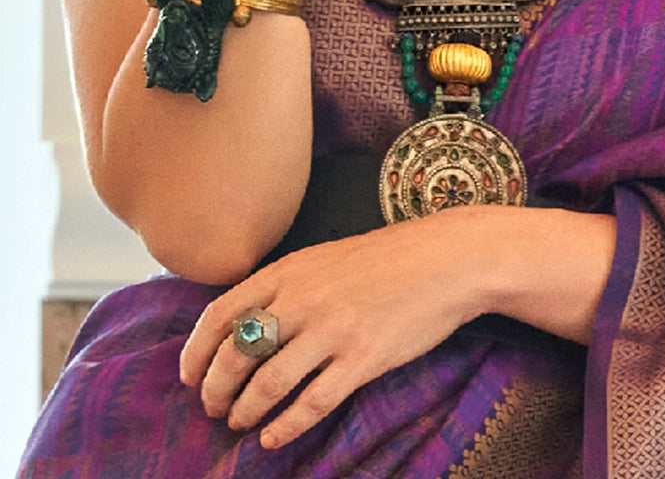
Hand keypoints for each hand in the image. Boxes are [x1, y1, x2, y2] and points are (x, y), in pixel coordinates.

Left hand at [178, 215, 481, 449]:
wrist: (446, 259)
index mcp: (290, 269)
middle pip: (237, 354)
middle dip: (215, 388)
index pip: (221, 313)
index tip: (188, 376)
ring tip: (240, 423)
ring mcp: (332, 330)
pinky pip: (310, 403)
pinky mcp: (362, 359)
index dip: (196, 351)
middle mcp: (303, 298)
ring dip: (246, 410)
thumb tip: (247, 324)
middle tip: (213, 407)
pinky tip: (274, 437)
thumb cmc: (388, 259)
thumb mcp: (326, 257)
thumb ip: (287, 285)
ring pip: (268, 383)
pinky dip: (285, 426)